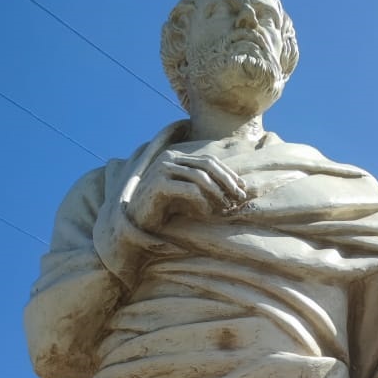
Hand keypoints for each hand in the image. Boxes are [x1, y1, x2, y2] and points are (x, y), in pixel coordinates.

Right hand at [126, 150, 246, 231]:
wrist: (135, 220)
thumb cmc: (164, 208)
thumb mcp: (188, 193)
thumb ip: (206, 186)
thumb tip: (238, 188)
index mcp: (177, 157)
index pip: (209, 161)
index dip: (228, 174)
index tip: (242, 188)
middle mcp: (169, 158)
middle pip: (207, 166)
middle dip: (227, 182)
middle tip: (239, 197)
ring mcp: (162, 169)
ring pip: (199, 177)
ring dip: (217, 193)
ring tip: (226, 207)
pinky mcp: (158, 184)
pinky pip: (188, 190)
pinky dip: (201, 201)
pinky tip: (206, 213)